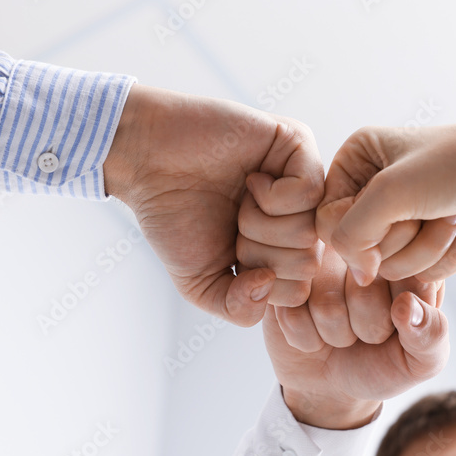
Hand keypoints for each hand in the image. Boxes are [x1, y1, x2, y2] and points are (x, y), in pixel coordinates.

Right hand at [103, 85, 323, 325]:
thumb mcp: (200, 284)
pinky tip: (252, 179)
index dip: (258, 283)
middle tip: (234, 224)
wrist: (146, 159)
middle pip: (307, 264)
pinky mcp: (300, 146)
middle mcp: (300, 219)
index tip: (230, 254)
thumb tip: (268, 285)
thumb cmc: (172, 216)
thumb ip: (238, 309)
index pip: (298, 291)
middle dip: (258, 253)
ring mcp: (304, 182)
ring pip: (310, 231)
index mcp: (283, 251)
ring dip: (261, 224)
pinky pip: (310, 193)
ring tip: (240, 200)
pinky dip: (272, 196)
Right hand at [262, 249, 448, 429]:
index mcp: (406, 254)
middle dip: (368, 327)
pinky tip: (313, 333)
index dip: (402, 314)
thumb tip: (407, 306)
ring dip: (336, 335)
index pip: (409, 273)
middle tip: (369, 332)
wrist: (332, 384)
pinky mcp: (281, 275)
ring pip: (327, 304)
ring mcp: (317, 255)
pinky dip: (306, 338)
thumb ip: (431, 334)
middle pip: (365, 287)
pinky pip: (292, 314)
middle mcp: (361, 244)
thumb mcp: (422, 359)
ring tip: (341, 332)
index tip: (402, 325)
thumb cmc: (384, 363)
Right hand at [317, 68, 455, 285]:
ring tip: (451, 215)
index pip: (326, 221)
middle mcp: (373, 189)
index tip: (393, 213)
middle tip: (431, 208)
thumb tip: (358, 275)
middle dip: (403, 238)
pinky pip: (420, 273)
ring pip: (392, 267)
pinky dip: (446, 256)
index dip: (358, 232)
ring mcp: (402, 217)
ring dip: (428, 247)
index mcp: (354, 161)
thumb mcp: (390, 193)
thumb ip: (350, 235)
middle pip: (359, 250)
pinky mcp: (429, 241)